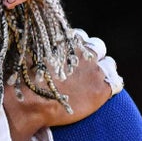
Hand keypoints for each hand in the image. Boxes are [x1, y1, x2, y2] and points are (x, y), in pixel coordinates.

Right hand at [3, 33, 121, 140]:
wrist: (30, 103)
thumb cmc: (24, 81)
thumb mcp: (30, 54)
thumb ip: (42, 47)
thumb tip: (40, 45)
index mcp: (67, 41)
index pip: (80, 37)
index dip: (76, 48)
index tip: (70, 57)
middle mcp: (83, 51)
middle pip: (96, 47)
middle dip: (92, 56)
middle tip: (82, 71)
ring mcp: (94, 69)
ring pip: (108, 63)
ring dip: (102, 70)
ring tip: (91, 82)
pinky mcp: (102, 88)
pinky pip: (116, 82)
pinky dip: (110, 86)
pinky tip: (100, 92)